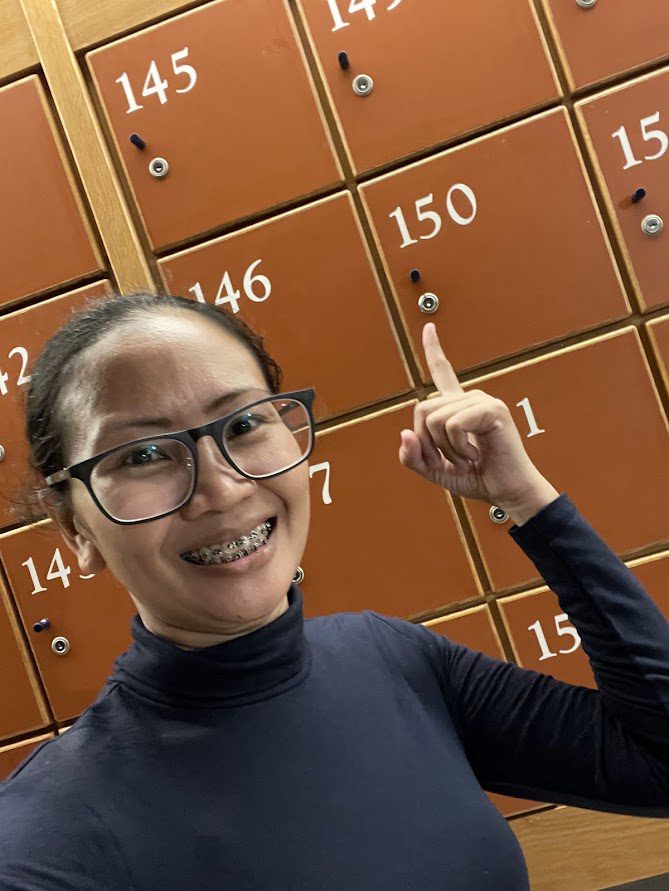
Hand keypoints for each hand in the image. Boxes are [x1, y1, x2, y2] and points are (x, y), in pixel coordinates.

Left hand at [398, 323, 551, 510]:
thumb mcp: (435, 470)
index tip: (428, 327)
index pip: (443, 373)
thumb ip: (413, 456)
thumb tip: (404, 432)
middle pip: (422, 409)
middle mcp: (470, 399)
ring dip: (444, 449)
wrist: (508, 492)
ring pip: (435, 419)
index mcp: (458, 408)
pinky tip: (475, 455)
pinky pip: (453, 425)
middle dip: (427, 443)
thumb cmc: (478, 478)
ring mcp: (482, 401)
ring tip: (466, 460)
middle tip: (449, 461)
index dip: (433, 351)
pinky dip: (457, 448)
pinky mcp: (492, 409)